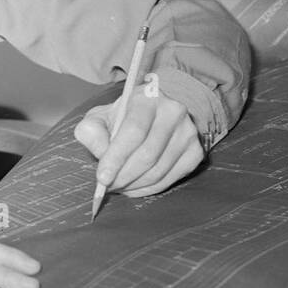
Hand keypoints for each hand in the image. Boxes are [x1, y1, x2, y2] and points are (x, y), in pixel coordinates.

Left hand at [73, 89, 202, 198]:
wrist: (156, 112)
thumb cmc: (123, 117)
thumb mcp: (101, 116)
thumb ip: (92, 132)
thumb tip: (101, 153)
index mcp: (148, 98)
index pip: (133, 132)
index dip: (116, 158)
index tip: (102, 178)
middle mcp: (173, 112)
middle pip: (147, 155)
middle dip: (123, 176)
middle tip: (108, 186)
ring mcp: (188, 132)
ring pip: (159, 170)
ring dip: (134, 185)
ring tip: (118, 186)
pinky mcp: (195, 151)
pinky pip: (170, 179)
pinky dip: (149, 188)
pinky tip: (135, 186)